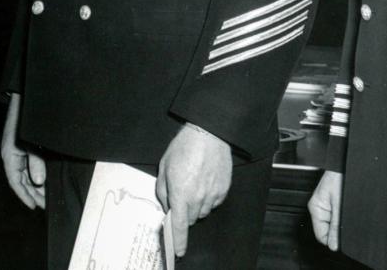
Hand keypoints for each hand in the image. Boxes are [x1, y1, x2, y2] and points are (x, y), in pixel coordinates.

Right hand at [1, 93, 45, 209]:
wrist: (25, 99)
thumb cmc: (26, 120)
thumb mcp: (32, 143)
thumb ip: (35, 162)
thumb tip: (38, 181)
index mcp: (9, 156)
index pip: (15, 182)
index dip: (25, 195)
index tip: (35, 206)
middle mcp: (11, 155)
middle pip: (20, 180)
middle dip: (32, 192)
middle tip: (46, 203)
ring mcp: (17, 150)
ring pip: (25, 173)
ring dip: (35, 184)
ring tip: (47, 193)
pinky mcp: (23, 146)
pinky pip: (27, 164)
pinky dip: (35, 173)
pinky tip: (44, 178)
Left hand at [155, 124, 231, 258]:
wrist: (208, 135)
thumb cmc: (183, 148)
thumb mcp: (164, 167)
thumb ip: (163, 191)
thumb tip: (168, 206)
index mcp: (180, 194)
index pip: (179, 225)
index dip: (179, 241)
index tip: (178, 251)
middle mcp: (197, 199)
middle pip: (189, 219)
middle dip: (183, 213)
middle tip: (180, 195)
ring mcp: (212, 196)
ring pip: (202, 212)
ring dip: (196, 206)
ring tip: (193, 185)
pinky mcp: (223, 191)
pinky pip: (213, 203)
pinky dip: (208, 199)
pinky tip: (204, 183)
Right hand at [307, 170, 341, 251]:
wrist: (344, 166)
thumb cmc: (340, 179)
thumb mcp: (339, 206)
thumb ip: (336, 226)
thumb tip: (333, 245)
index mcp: (316, 208)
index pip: (321, 235)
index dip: (332, 240)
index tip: (342, 241)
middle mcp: (318, 207)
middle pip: (327, 230)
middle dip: (337, 230)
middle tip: (346, 222)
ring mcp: (325, 204)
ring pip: (333, 224)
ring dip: (341, 223)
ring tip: (347, 213)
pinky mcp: (332, 201)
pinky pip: (337, 216)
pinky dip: (343, 217)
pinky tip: (348, 210)